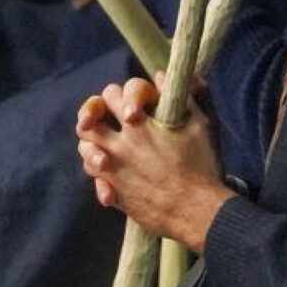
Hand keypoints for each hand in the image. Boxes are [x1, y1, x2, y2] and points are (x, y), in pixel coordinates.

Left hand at [76, 76, 233, 250]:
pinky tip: (111, 170)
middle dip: (97, 112)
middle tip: (107, 115)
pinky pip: (93, 178)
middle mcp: (120, 145)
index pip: (116, 94)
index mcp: (139, 125)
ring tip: (105, 142)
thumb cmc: (201, 165)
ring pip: (85, 148)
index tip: (137, 108)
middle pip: (90, 119)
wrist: (196, 210)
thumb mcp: (198, 123)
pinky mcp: (115, 193)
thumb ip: (179, 95)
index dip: (126, 95)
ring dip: (92, 142)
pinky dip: (98, 171)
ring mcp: (114, 170)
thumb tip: (161, 75)